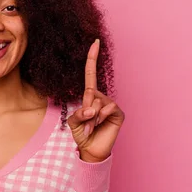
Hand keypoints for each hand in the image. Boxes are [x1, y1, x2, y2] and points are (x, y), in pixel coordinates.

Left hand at [67, 39, 124, 162]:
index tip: (95, 42)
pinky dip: (100, 118)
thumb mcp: (73, 122)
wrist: (90, 149)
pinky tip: (100, 126)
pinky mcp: (118, 113)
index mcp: (89, 97)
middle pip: (90, 94)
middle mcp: (101, 98)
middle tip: (86, 124)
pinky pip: (107, 109)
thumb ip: (79, 114)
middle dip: (84, 110)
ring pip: (98, 103)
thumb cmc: (82, 134)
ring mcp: (110, 105)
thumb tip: (92, 109)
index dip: (92, 58)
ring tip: (92, 127)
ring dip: (91, 118)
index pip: (91, 74)